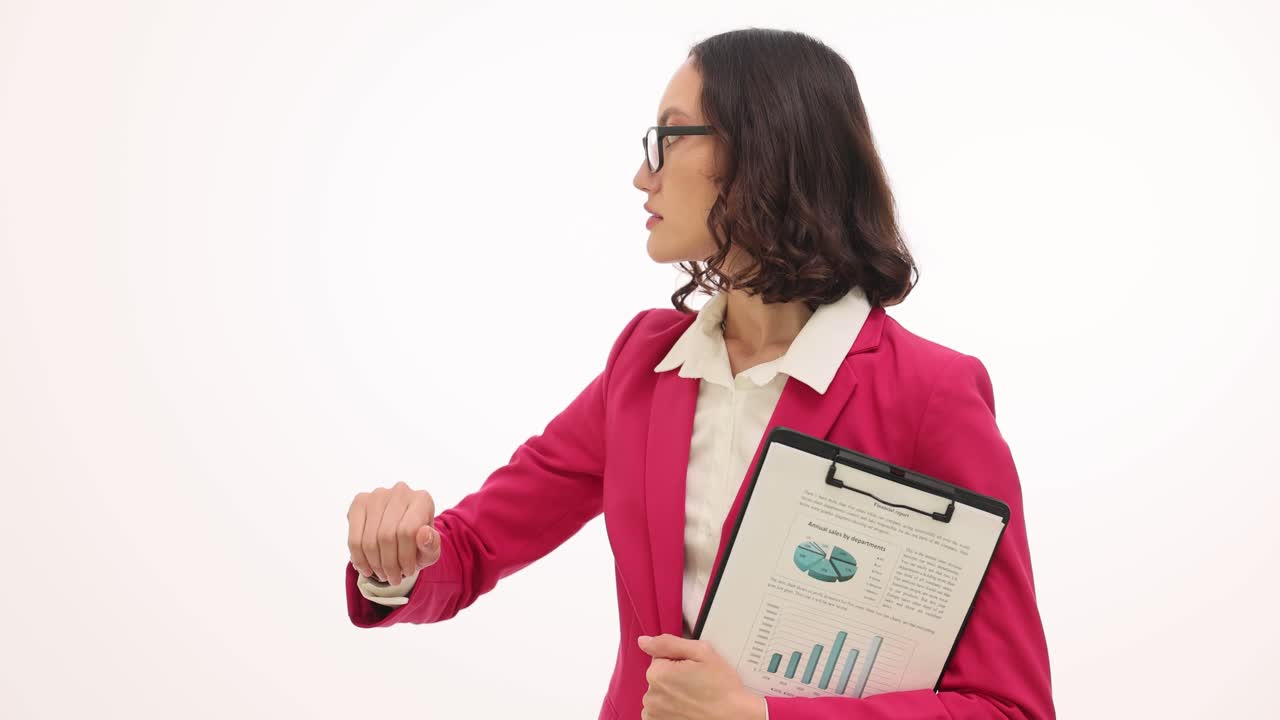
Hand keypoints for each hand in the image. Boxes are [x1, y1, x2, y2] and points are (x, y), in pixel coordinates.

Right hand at [347, 481, 440, 583]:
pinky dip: (359, 558)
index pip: (408, 531)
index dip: (405, 557)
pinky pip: (354, 537)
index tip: (408, 572)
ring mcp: (377, 495)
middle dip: (389, 564)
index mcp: (422, 499)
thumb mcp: (430, 550)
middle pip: (386, 536)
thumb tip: (424, 533)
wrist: (403, 534)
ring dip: (374, 564)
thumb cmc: (419, 543)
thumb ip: (432, 545)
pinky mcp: (360, 502)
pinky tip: (366, 568)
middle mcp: (400, 491)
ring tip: (382, 575)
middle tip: (393, 579)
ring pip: (369, 539)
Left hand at [637, 634, 764, 719]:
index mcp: (657, 673)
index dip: (679, 662)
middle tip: (697, 685)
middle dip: (674, 678)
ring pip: (658, 695)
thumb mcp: (701, 653)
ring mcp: (654, 715)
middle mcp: (650, 696)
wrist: (735, 717)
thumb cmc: (722, 687)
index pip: (660, 658)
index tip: (694, 671)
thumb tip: (643, 641)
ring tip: (693, 700)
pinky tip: (686, 710)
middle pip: (658, 678)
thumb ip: (668, 643)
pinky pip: (658, 713)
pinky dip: (669, 711)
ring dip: (671, 696)